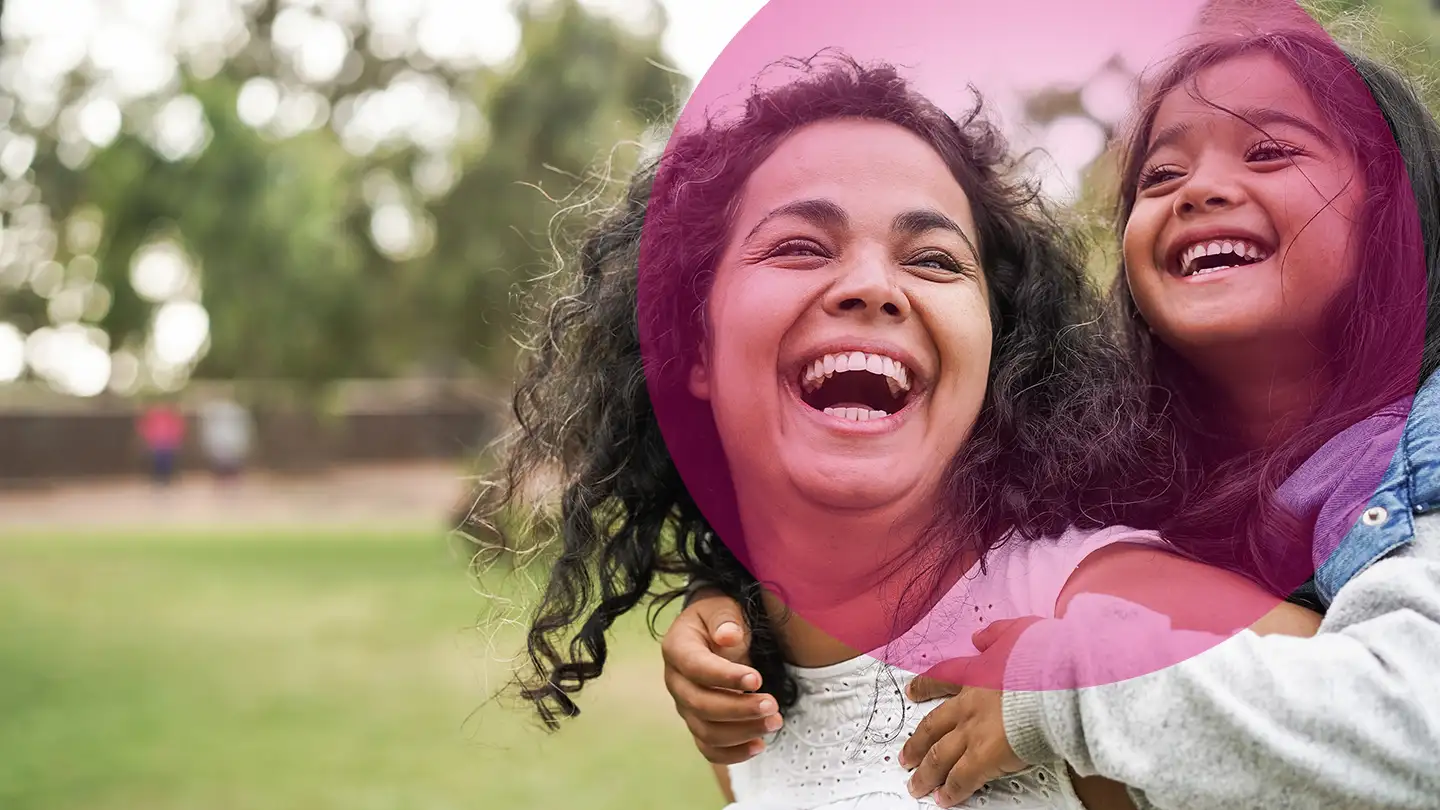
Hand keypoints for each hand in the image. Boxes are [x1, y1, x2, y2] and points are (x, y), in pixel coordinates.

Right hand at [661, 588, 780, 763]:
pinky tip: (760, 745)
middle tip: (773, 705)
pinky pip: (709, 748)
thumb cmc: (720, 618)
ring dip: (742, 732)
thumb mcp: (722, 607)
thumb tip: (728, 637)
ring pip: (706, 731)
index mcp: (677, 648)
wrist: (714, 630)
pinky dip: (733, 753)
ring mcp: (685, 706)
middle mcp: (675, 681)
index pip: (696, 667)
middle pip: (700, 705)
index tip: (757, 679)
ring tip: (775, 722)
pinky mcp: (698, 723)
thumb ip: (725, 619)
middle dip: (739, 709)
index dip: (725, 676)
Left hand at [899, 618, 1039, 807]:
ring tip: (917, 785)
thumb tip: (979, 637)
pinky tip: (944, 800)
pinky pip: (961, 779)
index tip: (912, 693)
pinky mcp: (983, 757)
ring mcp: (972, 732)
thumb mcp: (1017, 632)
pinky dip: (951, 791)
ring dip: (926, 773)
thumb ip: (995, 635)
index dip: (924, 687)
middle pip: (931, 726)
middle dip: (916, 743)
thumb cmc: (1045, 658)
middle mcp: (968, 705)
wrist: (1057, 682)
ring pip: (938, 756)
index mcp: (976, 674)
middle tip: (905, 756)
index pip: (942, 680)